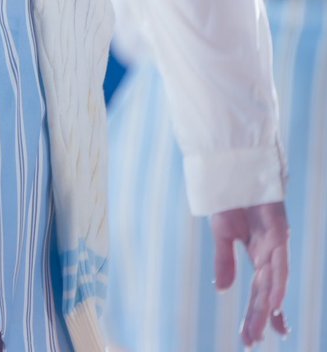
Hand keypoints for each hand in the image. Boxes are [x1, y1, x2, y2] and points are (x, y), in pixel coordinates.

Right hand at [211, 200, 288, 345]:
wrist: (232, 168)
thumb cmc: (229, 197)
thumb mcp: (222, 233)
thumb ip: (224, 260)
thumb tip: (223, 290)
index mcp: (258, 254)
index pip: (259, 291)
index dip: (254, 314)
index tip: (249, 337)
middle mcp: (270, 253)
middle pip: (266, 292)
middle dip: (259, 317)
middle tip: (250, 341)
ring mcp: (276, 244)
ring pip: (273, 283)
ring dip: (268, 308)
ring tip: (262, 330)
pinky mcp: (279, 233)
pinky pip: (279, 264)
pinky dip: (278, 284)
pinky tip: (274, 303)